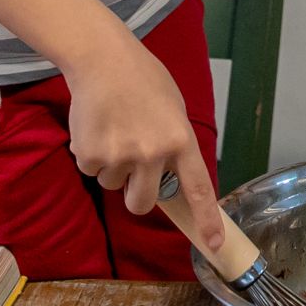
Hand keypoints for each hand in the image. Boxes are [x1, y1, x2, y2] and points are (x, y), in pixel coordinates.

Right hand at [61, 25, 220, 249]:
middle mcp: (153, 153)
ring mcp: (121, 155)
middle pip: (142, 203)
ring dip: (111, 165)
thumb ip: (175, 144)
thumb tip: (171, 179)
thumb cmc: (143, 79)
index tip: (215, 246)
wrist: (102, 58)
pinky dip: (91, 153)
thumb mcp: (173, 109)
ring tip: (114, 127)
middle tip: (131, 165)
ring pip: (112, 184)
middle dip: (135, 193)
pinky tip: (97, 124)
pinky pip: (91, 169)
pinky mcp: (91, 154)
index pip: (198, 189)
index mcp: (181, 140)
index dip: (206, 220)